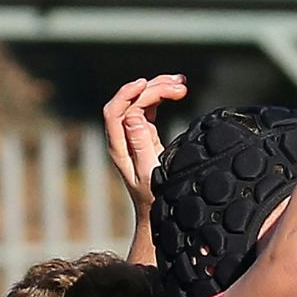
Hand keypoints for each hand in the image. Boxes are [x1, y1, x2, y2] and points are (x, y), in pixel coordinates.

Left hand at [103, 75, 188, 215]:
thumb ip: (141, 145)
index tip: (145, 84)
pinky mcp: (144, 133)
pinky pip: (149, 108)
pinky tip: (177, 90)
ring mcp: (133, 134)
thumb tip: (134, 116)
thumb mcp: (149, 174)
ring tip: (182, 83)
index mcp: (119, 148)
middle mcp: (122, 138)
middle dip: (153, 88)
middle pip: (130, 102)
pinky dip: (162, 97)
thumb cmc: (154, 198)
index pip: (114, 112)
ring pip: (140, 102)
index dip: (126, 94)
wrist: (156, 213)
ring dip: (159, 88)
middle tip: (180, 85)